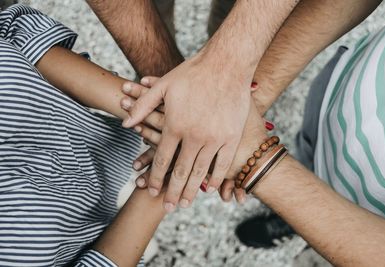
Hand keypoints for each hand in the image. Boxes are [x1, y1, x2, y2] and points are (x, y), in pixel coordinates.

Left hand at [121, 55, 253, 211]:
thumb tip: (125, 124)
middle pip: (180, 172)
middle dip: (171, 192)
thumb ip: (143, 106)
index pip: (161, 160)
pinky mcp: (231, 137)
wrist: (226, 65)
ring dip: (191, 190)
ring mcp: (214, 139)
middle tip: (168, 207)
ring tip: (185, 203)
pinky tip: (209, 189)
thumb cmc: (193, 73)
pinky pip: (222, 165)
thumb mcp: (163, 86)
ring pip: (200, 172)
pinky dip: (215, 179)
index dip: (155, 178)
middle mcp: (194, 137)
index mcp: (175, 126)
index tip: (151, 191)